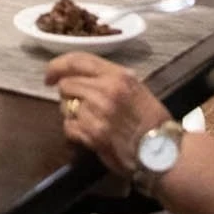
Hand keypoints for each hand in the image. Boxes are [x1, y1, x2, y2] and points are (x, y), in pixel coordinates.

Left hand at [46, 52, 172, 176]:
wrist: (163, 152)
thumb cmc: (153, 122)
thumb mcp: (137, 89)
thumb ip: (111, 79)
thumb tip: (82, 76)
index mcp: (118, 76)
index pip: (78, 60)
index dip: (58, 65)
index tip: (50, 75)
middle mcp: (106, 90)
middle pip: (66, 84)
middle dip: (67, 95)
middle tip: (77, 105)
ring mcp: (98, 113)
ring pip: (64, 106)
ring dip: (71, 114)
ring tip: (88, 121)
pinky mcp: (93, 135)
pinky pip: (68, 127)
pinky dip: (74, 132)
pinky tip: (88, 135)